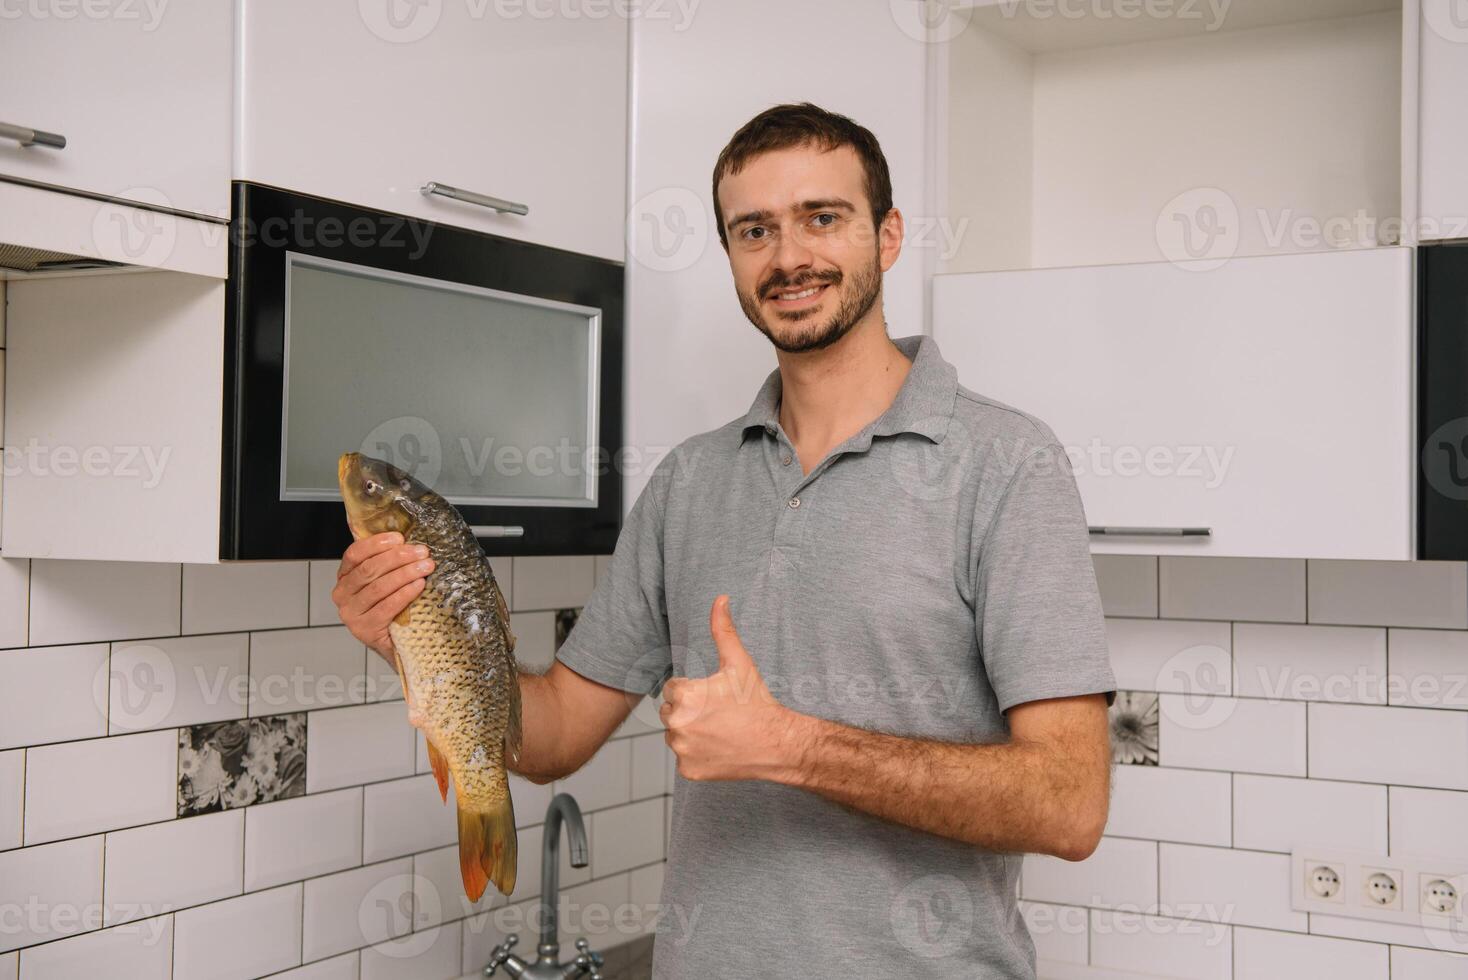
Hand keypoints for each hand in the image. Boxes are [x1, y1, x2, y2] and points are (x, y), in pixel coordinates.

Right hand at [332, 531, 434, 663]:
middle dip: (398, 557)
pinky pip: (387, 607)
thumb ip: (387, 563)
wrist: (394, 643)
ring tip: (426, 567)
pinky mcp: (364, 629)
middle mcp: (342, 594)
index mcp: (344, 577)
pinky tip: (419, 585)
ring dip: (406, 574)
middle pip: (369, 569)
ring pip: (379, 587)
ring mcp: (350, 614)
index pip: (354, 554)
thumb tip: (408, 541)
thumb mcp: (385, 581)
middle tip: (422, 553)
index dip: (377, 543)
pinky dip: (405, 593)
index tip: (400, 537)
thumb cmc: (391, 608)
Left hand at [660, 594, 805, 781]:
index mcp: (684, 694)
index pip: (672, 689)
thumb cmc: (757, 702)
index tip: (715, 697)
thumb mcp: (739, 662)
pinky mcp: (688, 770)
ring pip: (675, 735)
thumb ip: (723, 630)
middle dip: (689, 711)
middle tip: (719, 713)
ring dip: (691, 732)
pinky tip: (720, 747)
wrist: (777, 743)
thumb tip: (720, 599)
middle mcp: (676, 723)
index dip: (695, 690)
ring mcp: (682, 750)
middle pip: (670, 712)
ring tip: (720, 730)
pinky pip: (684, 757)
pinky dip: (698, 754)